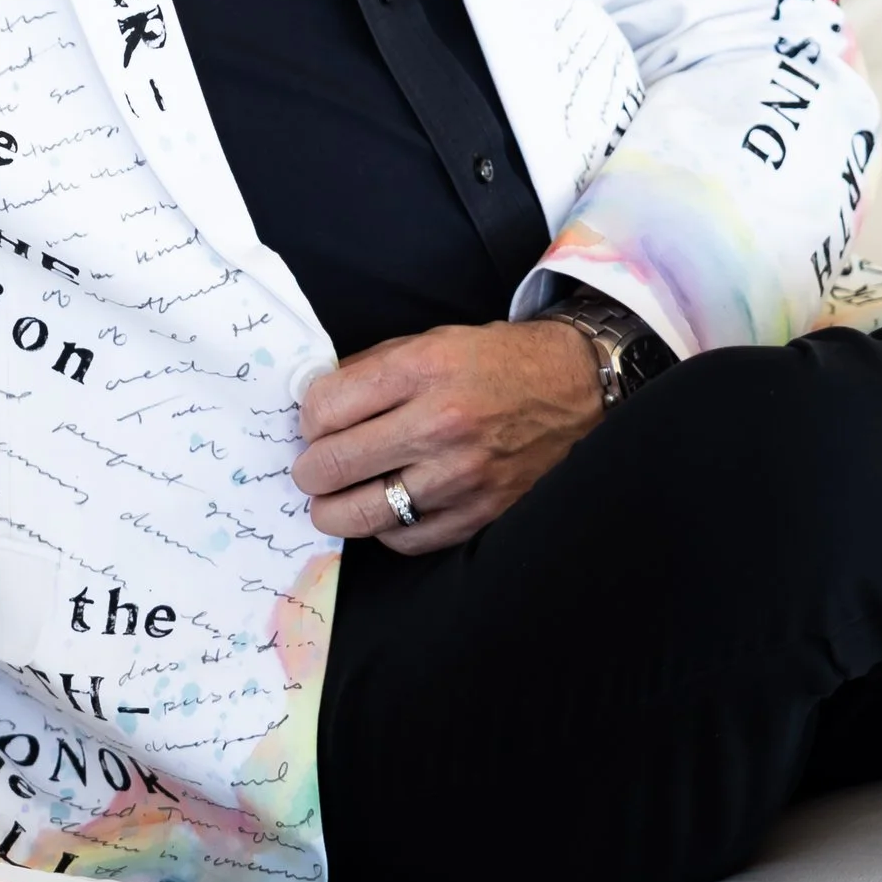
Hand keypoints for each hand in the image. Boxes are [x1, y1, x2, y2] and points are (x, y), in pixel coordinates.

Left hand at [293, 319, 602, 555]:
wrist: (574, 389)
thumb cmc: (495, 362)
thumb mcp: (431, 342)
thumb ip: (369, 371)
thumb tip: (312, 407)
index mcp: (423, 370)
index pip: (325, 408)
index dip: (307, 420)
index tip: (314, 425)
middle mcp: (442, 424)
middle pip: (333, 465)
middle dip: (309, 470)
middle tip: (313, 468)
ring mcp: (462, 475)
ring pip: (362, 513)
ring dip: (335, 508)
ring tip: (335, 498)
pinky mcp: (480, 513)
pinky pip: (405, 539)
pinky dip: (385, 529)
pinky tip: (387, 509)